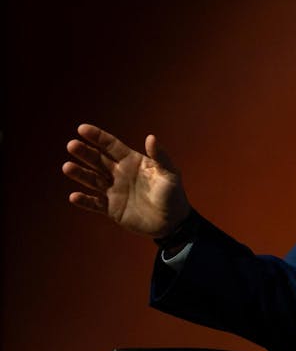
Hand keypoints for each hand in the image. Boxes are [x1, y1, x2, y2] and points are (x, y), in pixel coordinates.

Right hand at [62, 123, 190, 237]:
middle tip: (71, 145)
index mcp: (133, 161)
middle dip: (85, 152)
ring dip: (80, 173)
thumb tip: (150, 137)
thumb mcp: (170, 173)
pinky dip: (84, 201)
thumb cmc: (173, 194)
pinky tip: (74, 196)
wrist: (172, 222)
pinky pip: (94, 203)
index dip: (97, 137)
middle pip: (98, 160)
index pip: (111, 146)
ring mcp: (114, 190)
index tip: (81, 128)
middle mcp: (120, 173)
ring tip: (67, 167)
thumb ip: (160, 156)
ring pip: (92, 179)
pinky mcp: (111, 208)